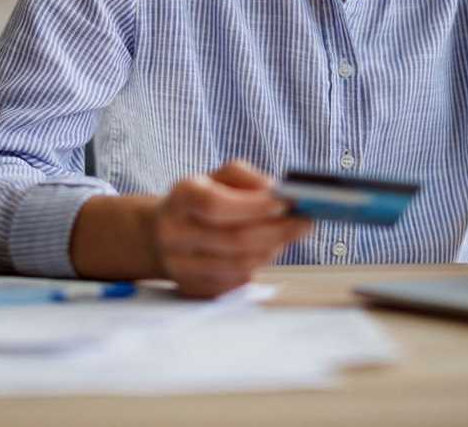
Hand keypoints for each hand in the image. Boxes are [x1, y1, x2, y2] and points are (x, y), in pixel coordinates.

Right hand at [153, 159, 312, 297]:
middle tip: (305, 222)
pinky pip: (235, 282)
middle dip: (276, 231)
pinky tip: (267, 250)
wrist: (162, 235)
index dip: (254, 206)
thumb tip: (275, 192)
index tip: (287, 202)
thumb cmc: (202, 200)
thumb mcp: (217, 178)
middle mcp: (174, 233)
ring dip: (271, 250)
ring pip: (239, 265)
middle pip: (233, 239)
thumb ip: (246, 178)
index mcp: (181, 198)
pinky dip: (258, 265)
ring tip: (288, 235)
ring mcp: (180, 266)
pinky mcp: (193, 289)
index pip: (216, 205)